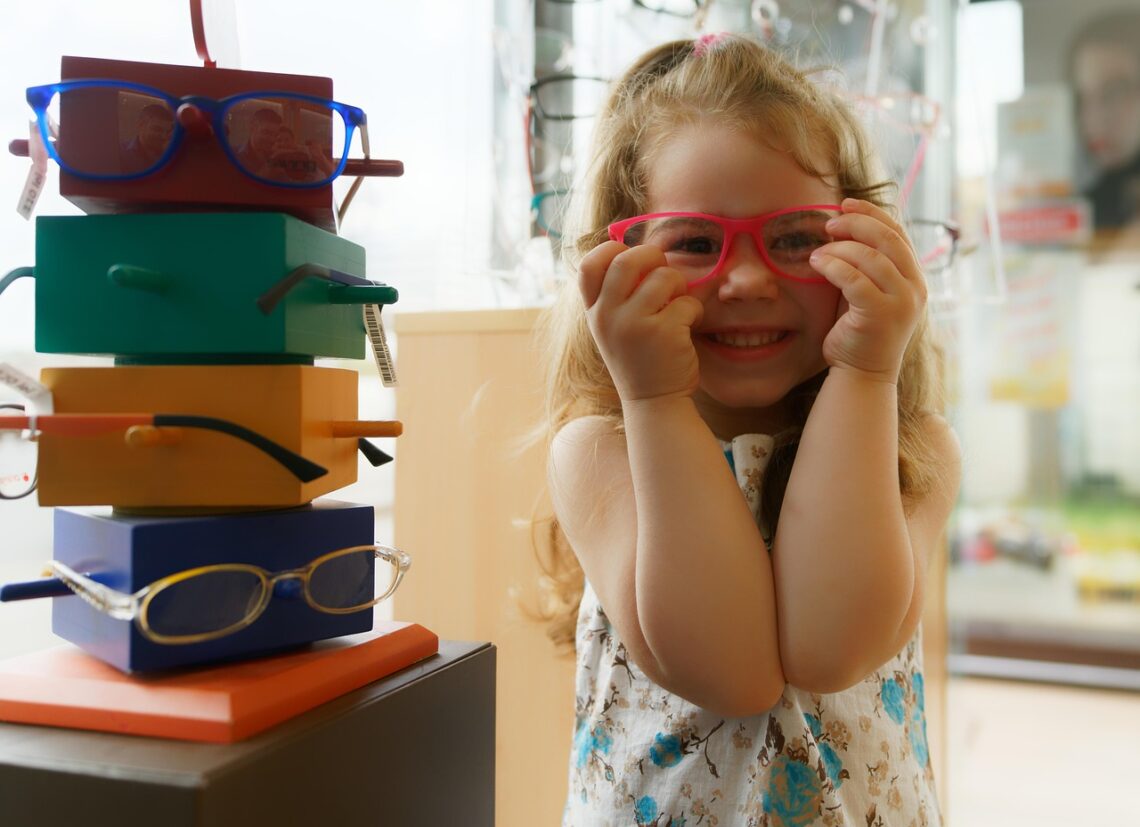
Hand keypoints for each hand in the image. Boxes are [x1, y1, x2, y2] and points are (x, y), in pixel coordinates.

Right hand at [579, 240, 703, 401]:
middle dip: (652, 257)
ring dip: (678, 285)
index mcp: (594, 313)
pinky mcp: (663, 333)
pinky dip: (694, 310)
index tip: (630, 257)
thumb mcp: (614, 328)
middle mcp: (607, 317)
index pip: (590, 265)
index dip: (611, 251)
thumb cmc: (640, 359)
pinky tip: (687, 327)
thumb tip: (640, 250)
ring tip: (678, 304)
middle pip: (627, 260)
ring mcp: (634, 324)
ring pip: (664, 276)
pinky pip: (687, 301)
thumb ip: (617, 295)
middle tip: (664, 271)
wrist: (653, 403)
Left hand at [809, 198, 926, 383]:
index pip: (898, 233)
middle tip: (828, 224)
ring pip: (870, 257)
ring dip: (839, 248)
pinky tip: (816, 264)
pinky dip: (833, 266)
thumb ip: (866, 265)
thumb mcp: (867, 293)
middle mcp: (915, 288)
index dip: (872, 213)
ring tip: (816, 253)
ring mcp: (901, 302)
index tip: (845, 203)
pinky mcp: (880, 315)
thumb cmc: (858, 332)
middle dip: (855, 224)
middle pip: (888, 238)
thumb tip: (843, 227)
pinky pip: (854, 279)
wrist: (861, 375)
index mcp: (914, 278)